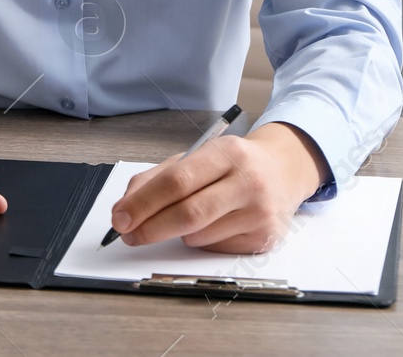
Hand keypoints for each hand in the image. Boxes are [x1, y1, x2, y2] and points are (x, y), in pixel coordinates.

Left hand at [108, 122, 326, 254]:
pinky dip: (201, 241)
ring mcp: (260, 213)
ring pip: (199, 236)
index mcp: (226, 153)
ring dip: (179, 233)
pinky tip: (214, 224)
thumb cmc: (231, 165)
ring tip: (189, 215)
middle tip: (128, 235)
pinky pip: (215, 248)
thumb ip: (158, 178)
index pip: (177, 181)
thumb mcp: (198, 157)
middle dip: (151, 228)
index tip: (119, 218)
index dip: (143, 203)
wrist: (283, 171)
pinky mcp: (265, 238)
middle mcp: (248, 182)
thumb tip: (125, 208)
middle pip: (189, 213)